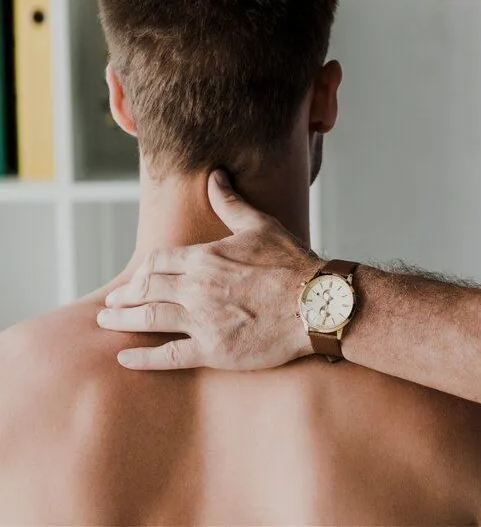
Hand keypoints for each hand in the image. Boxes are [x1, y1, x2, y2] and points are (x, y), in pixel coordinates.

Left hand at [97, 170, 319, 369]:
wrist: (318, 302)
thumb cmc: (293, 263)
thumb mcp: (261, 226)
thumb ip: (231, 204)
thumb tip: (214, 176)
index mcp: (205, 257)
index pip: (157, 261)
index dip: (142, 271)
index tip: (134, 279)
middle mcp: (197, 288)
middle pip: (147, 289)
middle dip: (125, 296)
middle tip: (110, 304)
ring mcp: (203, 321)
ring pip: (148, 319)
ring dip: (123, 321)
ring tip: (107, 322)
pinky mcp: (213, 350)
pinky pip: (168, 355)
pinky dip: (143, 357)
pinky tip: (125, 358)